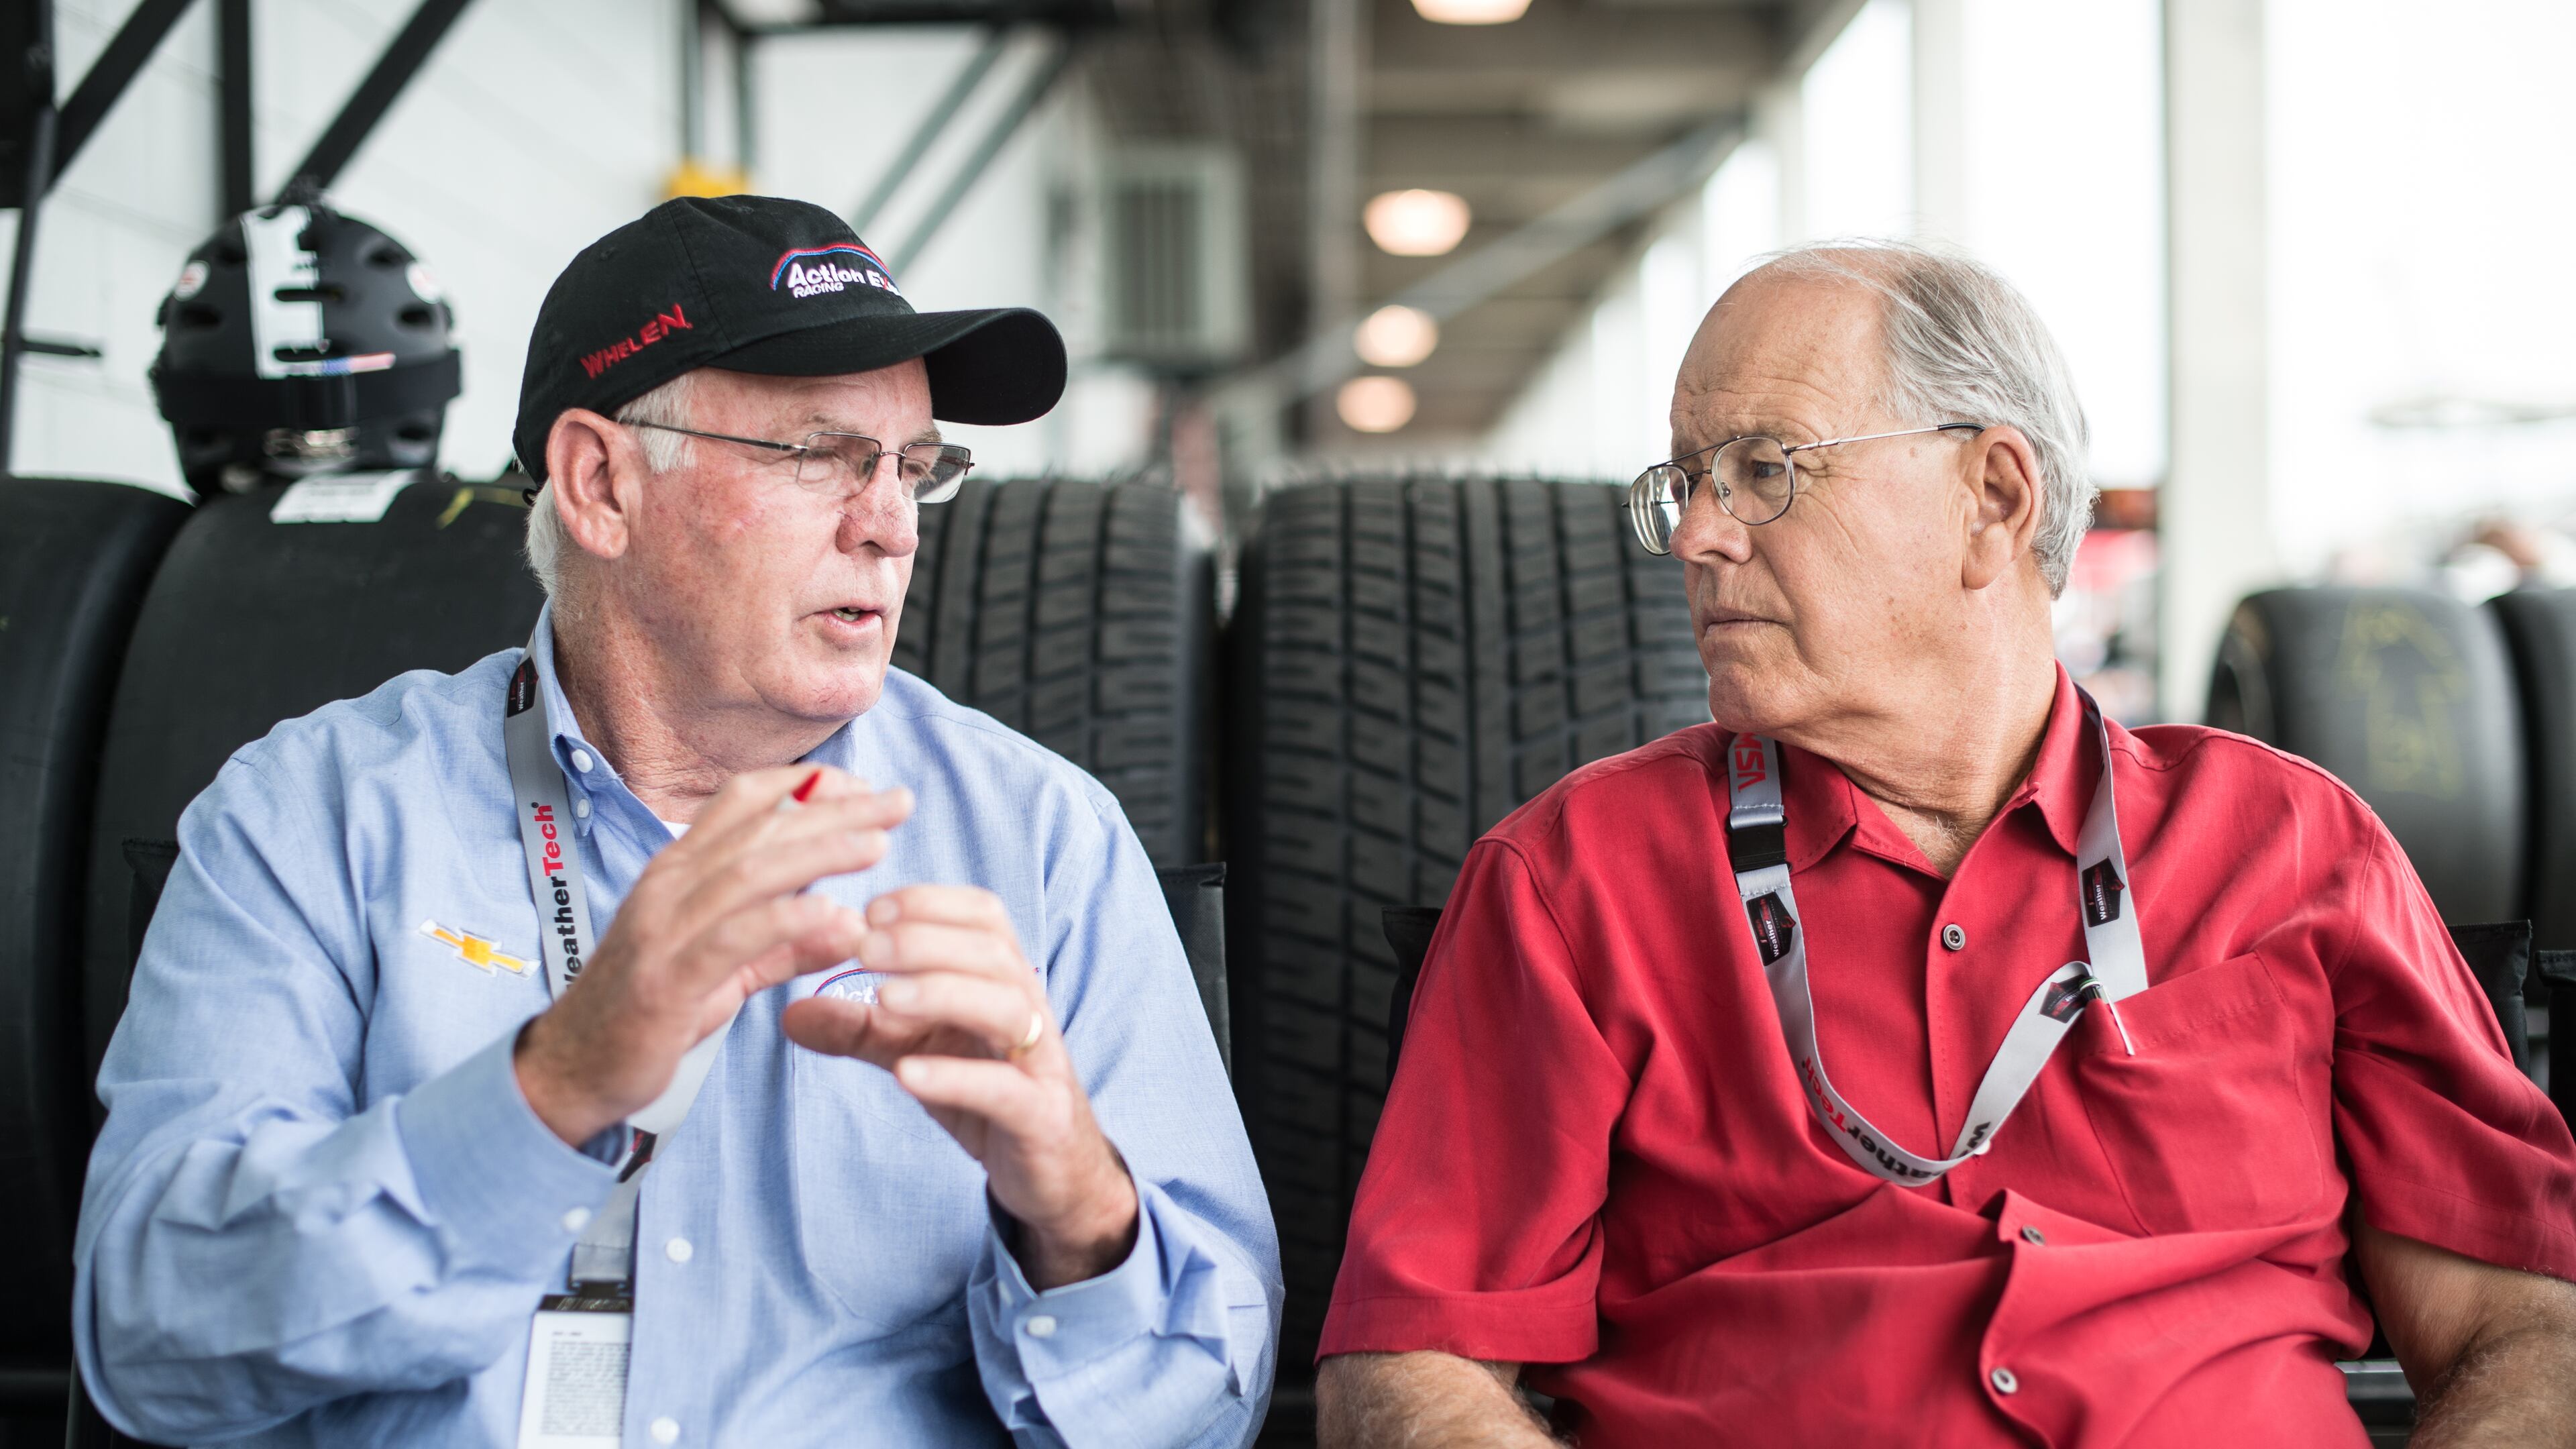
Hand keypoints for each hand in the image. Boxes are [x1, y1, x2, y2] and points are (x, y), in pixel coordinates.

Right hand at [514, 766, 912, 1145]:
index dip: (804, 786)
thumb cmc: (653, 1012)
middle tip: (899, 802)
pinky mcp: (669, 979)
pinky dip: (783, 919)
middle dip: (835, 811)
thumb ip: (786, 945)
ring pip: (750, 872)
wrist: (575, 1067)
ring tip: (877, 844)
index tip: (862, 785)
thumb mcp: (728, 970)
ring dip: (819, 852)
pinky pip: (732, 938)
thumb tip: (849, 923)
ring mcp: (665, 929)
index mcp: (679, 872)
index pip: (741, 802)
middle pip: (761, 829)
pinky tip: (830, 911)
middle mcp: (669, 887)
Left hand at [779, 886, 1139, 1289]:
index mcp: (1004, 982)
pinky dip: (955, 1076)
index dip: (930, 903)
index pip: (984, 916)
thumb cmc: (987, 1095)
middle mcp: (1029, 1010)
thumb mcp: (916, 1053)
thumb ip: (859, 1031)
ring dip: (941, 993)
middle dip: (926, 940)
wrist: (1053, 1171)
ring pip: (1006, 1007)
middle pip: (992, 952)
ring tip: (883, 999)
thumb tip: (791, 1012)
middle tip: (865, 946)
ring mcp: (1039, 1063)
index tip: (870, 910)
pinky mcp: (1039, 1116)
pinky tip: (905, 1074)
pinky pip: (1003, 1089)